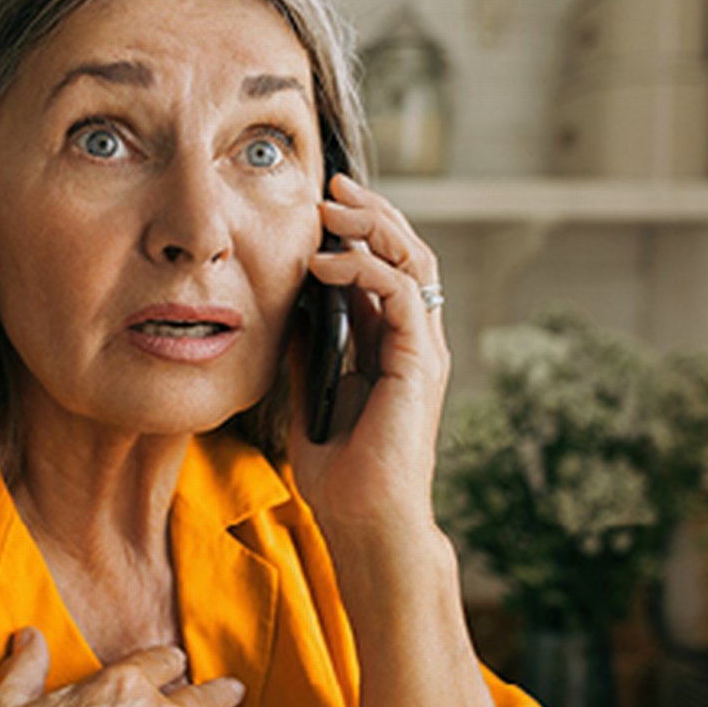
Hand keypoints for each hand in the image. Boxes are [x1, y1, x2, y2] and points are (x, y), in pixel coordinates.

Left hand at [288, 173, 450, 544]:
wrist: (364, 521)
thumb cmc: (340, 473)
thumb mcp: (311, 396)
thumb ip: (307, 351)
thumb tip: (286, 309)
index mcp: (390, 345)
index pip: (384, 267)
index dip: (358, 231)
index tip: (319, 204)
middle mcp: (413, 340)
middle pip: (406, 252)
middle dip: (370, 212)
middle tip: (330, 185)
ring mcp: (421, 350)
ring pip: (413, 261)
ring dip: (372, 227)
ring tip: (331, 208)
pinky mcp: (419, 364)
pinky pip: (402, 295)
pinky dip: (367, 269)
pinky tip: (327, 264)